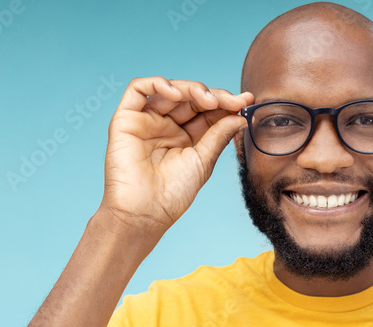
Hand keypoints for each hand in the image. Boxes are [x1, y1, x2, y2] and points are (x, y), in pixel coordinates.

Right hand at [100, 77, 252, 233]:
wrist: (144, 212)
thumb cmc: (172, 194)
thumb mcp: (203, 161)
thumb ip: (218, 134)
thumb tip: (240, 115)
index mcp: (183, 137)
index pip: (205, 111)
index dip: (225, 103)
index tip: (246, 101)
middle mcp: (164, 125)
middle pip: (190, 98)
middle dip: (214, 96)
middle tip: (233, 101)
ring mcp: (145, 121)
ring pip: (169, 90)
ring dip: (191, 89)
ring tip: (209, 100)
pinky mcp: (125, 119)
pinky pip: (138, 89)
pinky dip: (158, 84)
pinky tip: (177, 93)